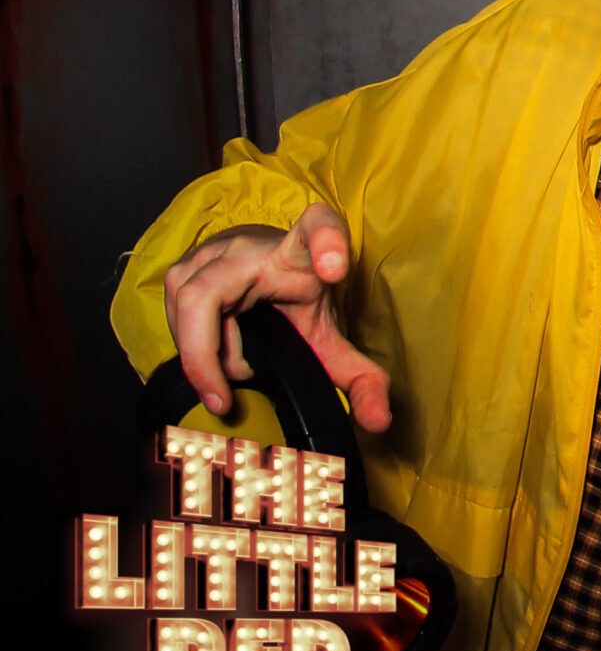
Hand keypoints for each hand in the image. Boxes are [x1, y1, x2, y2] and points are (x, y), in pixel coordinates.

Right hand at [160, 202, 392, 432]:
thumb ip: (361, 380)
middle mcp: (251, 247)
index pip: (319, 228)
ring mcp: (209, 253)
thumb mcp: (330, 338)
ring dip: (202, 353)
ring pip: (186, 310)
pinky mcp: (181, 267)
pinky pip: (173, 313)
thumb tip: (378, 423)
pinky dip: (190, 347)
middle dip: (208, 355)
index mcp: (301, 253)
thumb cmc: (297, 301)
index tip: (336, 269)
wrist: (264, 269)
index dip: (327, 241)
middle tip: (223, 401)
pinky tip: (213, 360)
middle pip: (208, 296)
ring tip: (235, 371)